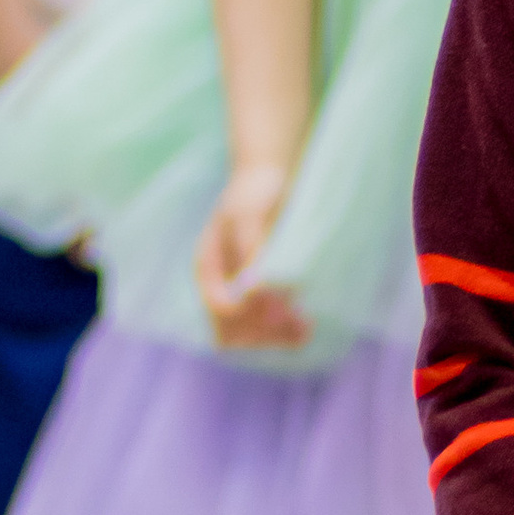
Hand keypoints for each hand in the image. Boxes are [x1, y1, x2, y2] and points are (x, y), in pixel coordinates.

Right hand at [194, 162, 309, 350]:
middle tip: (298, 319)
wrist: (271, 178)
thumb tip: (256, 290)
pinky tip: (306, 322)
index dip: (248, 313)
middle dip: (263, 330)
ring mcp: (241, 294)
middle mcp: (222, 287)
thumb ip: (251, 251)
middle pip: (232, 332)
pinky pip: (268, 327)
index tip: (278, 302)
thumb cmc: (257, 190)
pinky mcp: (264, 295)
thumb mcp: (251, 215)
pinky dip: (285, 330)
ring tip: (306, 326)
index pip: (220, 310)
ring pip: (250, 335)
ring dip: (276, 336)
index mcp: (208, 268)